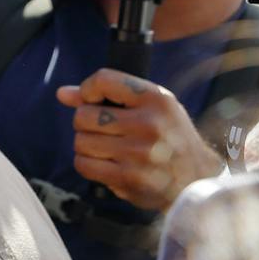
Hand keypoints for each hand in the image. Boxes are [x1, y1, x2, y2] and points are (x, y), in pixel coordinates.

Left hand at [57, 69, 224, 211]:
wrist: (196, 179)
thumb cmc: (169, 137)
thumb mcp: (151, 108)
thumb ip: (109, 96)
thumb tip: (62, 93)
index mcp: (156, 99)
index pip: (103, 80)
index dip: (88, 90)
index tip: (92, 100)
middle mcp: (149, 124)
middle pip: (84, 115)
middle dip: (85, 123)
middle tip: (102, 130)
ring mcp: (138, 153)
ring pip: (80, 141)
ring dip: (86, 145)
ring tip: (106, 147)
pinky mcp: (129, 178)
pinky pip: (84, 165)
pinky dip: (87, 164)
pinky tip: (104, 163)